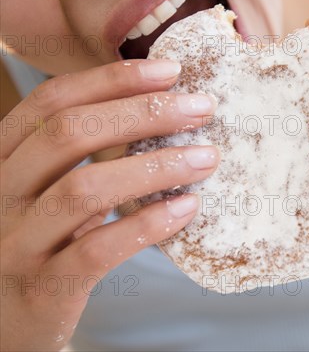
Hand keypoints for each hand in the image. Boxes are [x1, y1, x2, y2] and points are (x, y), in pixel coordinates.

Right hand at [0, 60, 218, 350]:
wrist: (8, 318)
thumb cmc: (43, 239)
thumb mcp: (50, 185)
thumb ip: (85, 152)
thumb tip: (162, 107)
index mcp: (3, 157)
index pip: (52, 100)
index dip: (112, 79)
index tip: (170, 70)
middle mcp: (0, 192)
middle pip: (69, 134)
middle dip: (144, 112)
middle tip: (202, 107)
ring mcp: (16, 241)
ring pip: (85, 188)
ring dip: (156, 166)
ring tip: (207, 157)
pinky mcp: (43, 285)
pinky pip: (97, 249)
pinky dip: (147, 224)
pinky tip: (187, 208)